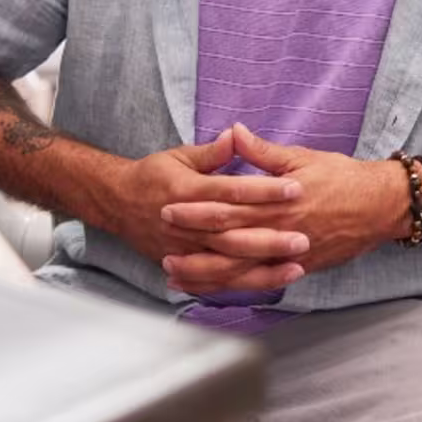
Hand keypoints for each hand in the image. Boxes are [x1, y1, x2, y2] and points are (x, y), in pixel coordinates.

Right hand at [102, 129, 311, 295]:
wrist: (117, 203)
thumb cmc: (152, 176)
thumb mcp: (179, 156)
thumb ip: (212, 152)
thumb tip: (237, 134)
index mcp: (187, 191)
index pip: (232, 191)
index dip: (265, 190)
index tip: (295, 188)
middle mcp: (186, 224)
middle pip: (233, 234)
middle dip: (270, 239)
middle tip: (303, 239)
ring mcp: (183, 250)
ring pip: (227, 264)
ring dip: (262, 269)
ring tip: (296, 267)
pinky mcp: (183, 266)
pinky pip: (215, 282)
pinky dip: (241, 286)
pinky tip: (268, 284)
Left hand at [158, 124, 405, 292]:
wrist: (380, 206)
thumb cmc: (342, 178)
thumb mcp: (301, 157)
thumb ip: (263, 151)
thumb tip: (233, 131)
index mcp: (276, 202)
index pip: (227, 207)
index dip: (195, 209)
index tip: (167, 207)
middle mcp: (279, 232)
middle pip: (227, 244)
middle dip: (192, 248)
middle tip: (161, 251)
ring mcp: (288, 255)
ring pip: (240, 271)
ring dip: (206, 276)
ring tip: (177, 278)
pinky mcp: (299, 268)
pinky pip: (260, 282)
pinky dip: (235, 287)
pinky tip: (215, 290)